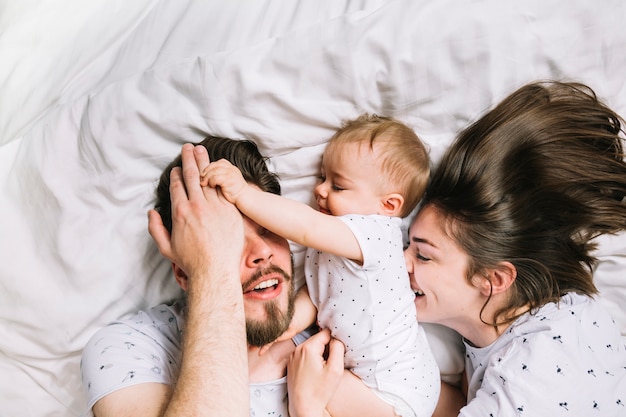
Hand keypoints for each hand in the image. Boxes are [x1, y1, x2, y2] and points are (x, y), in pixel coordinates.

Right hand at [148, 144, 243, 279]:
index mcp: (180, 212)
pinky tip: (219, 167)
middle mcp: (196, 205)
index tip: (175, 167)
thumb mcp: (166, 248)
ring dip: (204, 162)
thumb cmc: (190, 261)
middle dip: (188, 159)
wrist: (215, 270)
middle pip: (191, 176)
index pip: (176, 186)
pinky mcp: (229, 210)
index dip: (175, 174)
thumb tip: (151, 213)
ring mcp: (214, 206)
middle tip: (188, 147)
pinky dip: (219, 177)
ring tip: (202, 150)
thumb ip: (156, 229)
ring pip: (208, 178)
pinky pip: (223, 189)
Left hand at [200, 158, 247, 204]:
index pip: (217, 163)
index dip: (209, 167)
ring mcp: (231, 173)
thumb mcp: (227, 182)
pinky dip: (211, 181)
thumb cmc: (235, 193)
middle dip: (205, 171)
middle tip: (201, 178)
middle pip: (214, 165)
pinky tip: (212, 186)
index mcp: (231, 168)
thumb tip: (205, 176)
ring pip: (213, 170)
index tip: (203, 174)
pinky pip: (215, 177)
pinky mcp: (229, 180)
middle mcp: (231, 169)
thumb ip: (219, 176)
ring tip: (204, 183)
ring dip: (206, 177)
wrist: (246, 199)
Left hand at [287, 328, 344, 416]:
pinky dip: (311, 359)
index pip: (325, 333)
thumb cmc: (319, 391)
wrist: (303, 407)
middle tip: (330, 363)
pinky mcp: (291, 364)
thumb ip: (338, 348)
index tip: (337, 353)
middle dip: (326, 347)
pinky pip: (304, 355)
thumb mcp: (335, 369)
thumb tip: (336, 338)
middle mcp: (297, 349)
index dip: (334, 341)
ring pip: (311, 347)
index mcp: (308, 348)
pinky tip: (315, 372)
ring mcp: (292, 357)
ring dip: (319, 354)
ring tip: (323, 369)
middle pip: (317, 340)